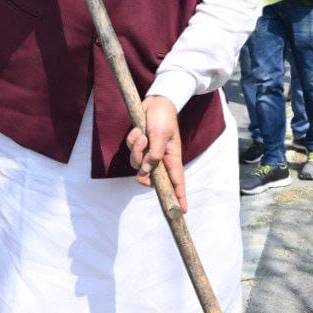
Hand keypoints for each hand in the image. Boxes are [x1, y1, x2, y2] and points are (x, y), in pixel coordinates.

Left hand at [126, 95, 186, 212]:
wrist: (156, 101)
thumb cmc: (163, 117)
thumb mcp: (161, 135)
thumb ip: (154, 154)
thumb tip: (146, 171)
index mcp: (172, 158)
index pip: (177, 182)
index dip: (179, 197)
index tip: (181, 211)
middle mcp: (161, 159)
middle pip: (150, 178)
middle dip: (142, 172)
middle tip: (141, 161)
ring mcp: (149, 153)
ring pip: (137, 164)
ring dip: (136, 150)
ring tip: (142, 136)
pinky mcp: (140, 146)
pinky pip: (131, 150)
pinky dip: (132, 141)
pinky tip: (139, 130)